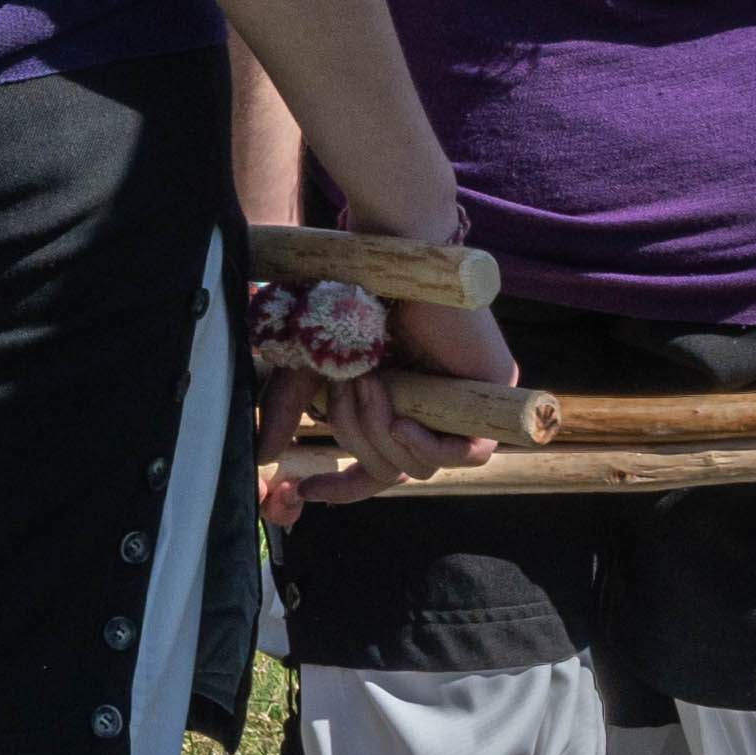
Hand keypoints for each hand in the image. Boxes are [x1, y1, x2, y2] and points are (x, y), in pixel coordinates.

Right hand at [288, 286, 521, 501]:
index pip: (373, 470)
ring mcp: (459, 408)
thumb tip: (265, 455)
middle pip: (390, 471)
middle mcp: (426, 414)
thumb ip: (288, 408)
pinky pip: (465, 454)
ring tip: (371, 384)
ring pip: (422, 467)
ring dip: (382, 433)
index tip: (305, 491)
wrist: (389, 263)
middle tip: (348, 388)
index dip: (341, 488)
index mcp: (389, 410)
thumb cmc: (351, 302)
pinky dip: (425, 443)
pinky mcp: (491, 398)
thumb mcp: (310, 364)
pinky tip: (402, 418)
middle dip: (358, 437)